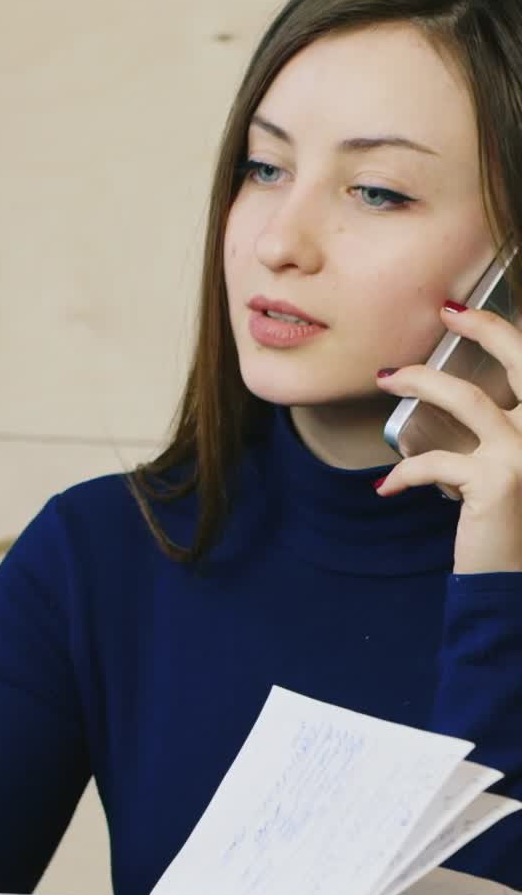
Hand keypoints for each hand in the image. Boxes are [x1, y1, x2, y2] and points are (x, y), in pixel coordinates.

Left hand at [374, 301, 521, 573]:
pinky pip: (435, 461)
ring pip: (467, 399)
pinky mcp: (497, 481)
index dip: (504, 333)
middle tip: (444, 313)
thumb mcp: (510, 471)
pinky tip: (385, 487)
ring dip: (421, 383)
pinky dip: (405, 472)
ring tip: (386, 379)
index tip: (465, 313)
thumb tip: (450, 395)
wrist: (515, 581)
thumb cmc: (512, 524)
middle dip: (484, 329)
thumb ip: (496, 435)